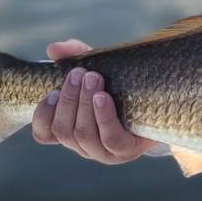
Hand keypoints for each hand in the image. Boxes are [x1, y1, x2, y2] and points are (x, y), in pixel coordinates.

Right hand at [31, 39, 155, 163]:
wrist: (159, 104)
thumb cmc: (120, 88)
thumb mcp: (97, 69)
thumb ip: (75, 56)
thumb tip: (53, 48)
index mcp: (71, 130)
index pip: (44, 134)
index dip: (43, 116)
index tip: (51, 92)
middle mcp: (83, 145)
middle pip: (64, 129)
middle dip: (68, 99)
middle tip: (78, 74)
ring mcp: (104, 152)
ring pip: (84, 134)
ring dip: (85, 104)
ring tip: (93, 79)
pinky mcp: (126, 150)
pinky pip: (110, 138)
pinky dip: (103, 117)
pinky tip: (103, 98)